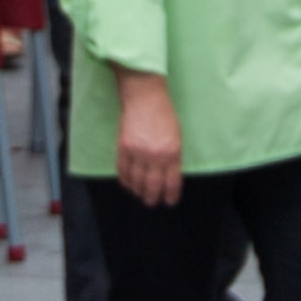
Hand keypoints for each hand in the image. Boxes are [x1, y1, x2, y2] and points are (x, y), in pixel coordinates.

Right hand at [114, 81, 185, 208]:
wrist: (145, 98)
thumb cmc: (164, 116)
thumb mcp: (177, 137)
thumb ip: (173, 157)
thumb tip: (169, 177)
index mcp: (172, 152)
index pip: (172, 182)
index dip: (171, 195)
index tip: (170, 201)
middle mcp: (155, 155)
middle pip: (152, 186)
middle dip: (153, 198)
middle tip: (152, 203)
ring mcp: (137, 153)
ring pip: (136, 182)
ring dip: (138, 191)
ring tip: (141, 194)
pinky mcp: (123, 148)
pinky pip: (123, 171)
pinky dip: (125, 181)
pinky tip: (129, 184)